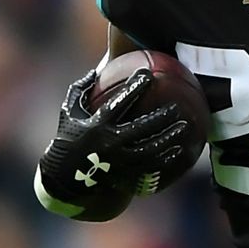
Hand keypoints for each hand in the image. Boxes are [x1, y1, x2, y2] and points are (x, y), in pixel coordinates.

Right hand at [37, 67, 193, 202]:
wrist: (64, 176)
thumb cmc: (68, 137)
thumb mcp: (68, 112)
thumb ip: (80, 89)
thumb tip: (95, 70)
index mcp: (96, 124)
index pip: (119, 103)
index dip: (134, 88)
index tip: (148, 75)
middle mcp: (109, 143)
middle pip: (141, 128)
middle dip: (160, 117)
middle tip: (176, 108)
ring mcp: (118, 160)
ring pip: (149, 149)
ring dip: (168, 138)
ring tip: (184, 127)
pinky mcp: (123, 174)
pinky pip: (148, 166)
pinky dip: (164, 159)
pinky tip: (178, 150)